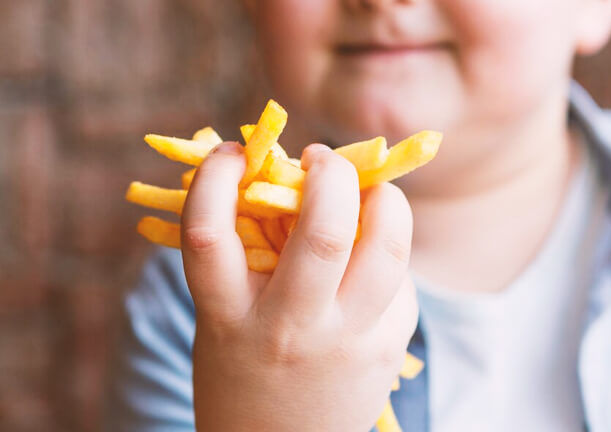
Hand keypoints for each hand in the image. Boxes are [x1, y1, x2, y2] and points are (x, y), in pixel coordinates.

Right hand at [181, 141, 417, 430]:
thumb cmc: (243, 369)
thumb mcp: (224, 317)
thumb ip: (248, 254)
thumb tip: (287, 177)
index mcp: (227, 317)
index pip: (208, 233)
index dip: (215, 177)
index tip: (231, 151)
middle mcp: (290, 329)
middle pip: (324, 232)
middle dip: (330, 174)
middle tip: (320, 159)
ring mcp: (347, 342)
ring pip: (388, 249)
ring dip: (385, 200)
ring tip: (368, 191)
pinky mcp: (388, 349)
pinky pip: (401, 281)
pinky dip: (389, 250)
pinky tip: (373, 252)